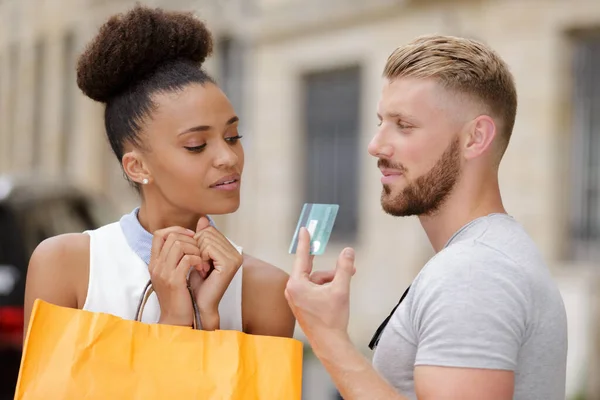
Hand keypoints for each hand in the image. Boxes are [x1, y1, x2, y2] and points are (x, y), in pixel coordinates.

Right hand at [149, 226, 207, 326]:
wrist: (176, 319)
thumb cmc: (179, 296)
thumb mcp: (174, 273)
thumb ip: (179, 255)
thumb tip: (192, 235)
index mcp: (155, 262)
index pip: (159, 234)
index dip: (177, 230)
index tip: (191, 237)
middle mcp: (156, 266)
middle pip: (172, 237)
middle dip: (191, 240)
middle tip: (200, 251)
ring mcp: (164, 273)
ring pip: (179, 245)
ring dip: (195, 249)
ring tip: (202, 260)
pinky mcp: (174, 281)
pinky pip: (186, 259)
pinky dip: (198, 260)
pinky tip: (202, 268)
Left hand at [189, 217, 242, 329]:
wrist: (200, 303)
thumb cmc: (199, 283)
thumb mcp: (198, 254)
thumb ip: (202, 236)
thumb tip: (202, 218)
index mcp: (231, 250)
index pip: (210, 230)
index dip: (198, 241)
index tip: (199, 259)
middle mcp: (236, 253)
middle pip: (209, 232)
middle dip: (197, 246)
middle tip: (199, 264)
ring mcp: (235, 258)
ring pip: (207, 239)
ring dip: (198, 253)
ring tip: (202, 268)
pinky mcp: (229, 264)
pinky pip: (208, 248)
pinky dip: (201, 257)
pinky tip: (203, 269)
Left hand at [284, 228, 355, 348]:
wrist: (329, 343)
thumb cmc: (332, 318)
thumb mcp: (341, 288)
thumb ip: (344, 267)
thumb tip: (348, 251)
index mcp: (297, 284)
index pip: (303, 257)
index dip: (306, 241)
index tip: (304, 229)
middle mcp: (292, 290)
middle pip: (312, 270)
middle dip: (330, 270)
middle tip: (343, 264)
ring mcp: (295, 298)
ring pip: (315, 281)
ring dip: (330, 281)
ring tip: (344, 288)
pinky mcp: (300, 305)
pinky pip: (313, 289)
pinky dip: (325, 289)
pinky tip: (337, 295)